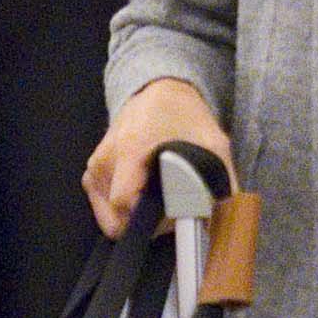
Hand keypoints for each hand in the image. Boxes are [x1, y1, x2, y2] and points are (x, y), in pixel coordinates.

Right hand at [84, 80, 235, 237]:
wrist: (157, 91)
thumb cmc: (182, 115)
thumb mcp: (212, 142)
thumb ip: (221, 177)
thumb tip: (226, 214)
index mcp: (130, 149)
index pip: (123, 203)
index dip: (149, 221)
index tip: (172, 219)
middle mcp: (105, 160)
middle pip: (115, 217)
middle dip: (143, 225)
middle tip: (169, 212)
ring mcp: (95, 168)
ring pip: (109, 216)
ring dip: (134, 217)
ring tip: (158, 198)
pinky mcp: (92, 174)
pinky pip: (104, 207)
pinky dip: (124, 210)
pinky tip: (144, 194)